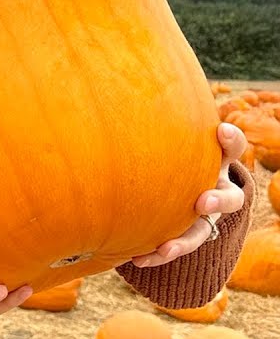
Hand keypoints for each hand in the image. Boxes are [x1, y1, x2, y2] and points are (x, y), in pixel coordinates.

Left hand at [130, 122, 247, 267]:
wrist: (162, 185)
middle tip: (202, 200)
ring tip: (165, 247)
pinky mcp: (186, 235)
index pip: (231, 147)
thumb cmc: (159, 149)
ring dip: (187, 239)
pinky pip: (177, 247)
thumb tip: (106, 81)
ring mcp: (202, 214)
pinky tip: (137, 258)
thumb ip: (147, 117)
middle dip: (219, 198)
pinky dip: (158, 253)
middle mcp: (214, 186)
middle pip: (231, 195)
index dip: (229, 139)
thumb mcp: (160, 133)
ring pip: (207, 229)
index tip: (219, 129)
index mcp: (212, 159)